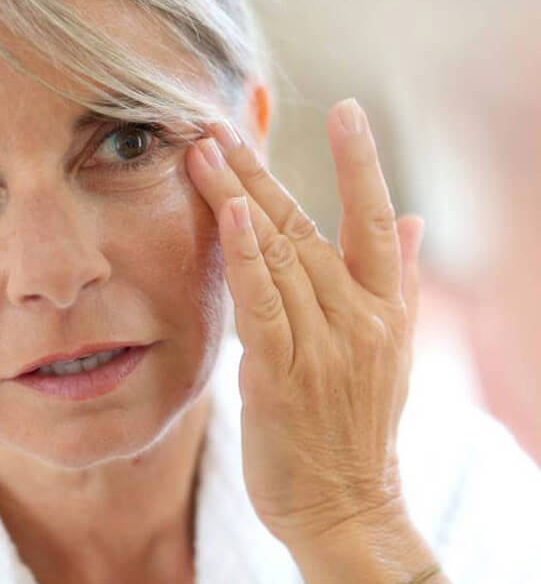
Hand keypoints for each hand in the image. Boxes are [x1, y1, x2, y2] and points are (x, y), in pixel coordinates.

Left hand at [185, 98, 424, 546]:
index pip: (371, 218)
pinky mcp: (283, 374)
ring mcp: (322, 345)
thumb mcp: (392, 349)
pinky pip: (264, 304)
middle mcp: (357, 317)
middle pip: (303, 226)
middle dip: (260, 171)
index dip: (361, 163)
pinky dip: (247, 257)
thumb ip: (395, 278)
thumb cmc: (358, 425)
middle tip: (222, 126)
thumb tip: (411, 218)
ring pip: (277, 254)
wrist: (347, 505)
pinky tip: (231, 214)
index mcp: (382, 307)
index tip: (348, 111)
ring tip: (205, 152)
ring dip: (239, 197)